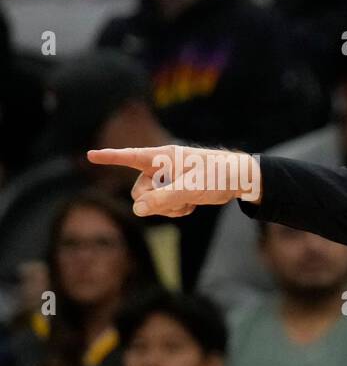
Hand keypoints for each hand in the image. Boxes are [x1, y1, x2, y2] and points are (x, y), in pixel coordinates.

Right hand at [86, 145, 260, 216]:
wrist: (239, 179)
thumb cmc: (215, 176)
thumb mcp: (188, 189)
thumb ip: (162, 200)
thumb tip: (137, 210)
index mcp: (161, 158)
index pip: (129, 157)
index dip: (109, 157)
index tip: (89, 155)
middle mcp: (162, 167)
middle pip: (139, 190)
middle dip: (153, 201)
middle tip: (176, 202)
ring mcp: (169, 180)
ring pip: (152, 201)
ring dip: (167, 208)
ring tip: (187, 203)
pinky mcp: (178, 190)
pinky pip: (165, 206)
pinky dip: (176, 209)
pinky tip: (192, 206)